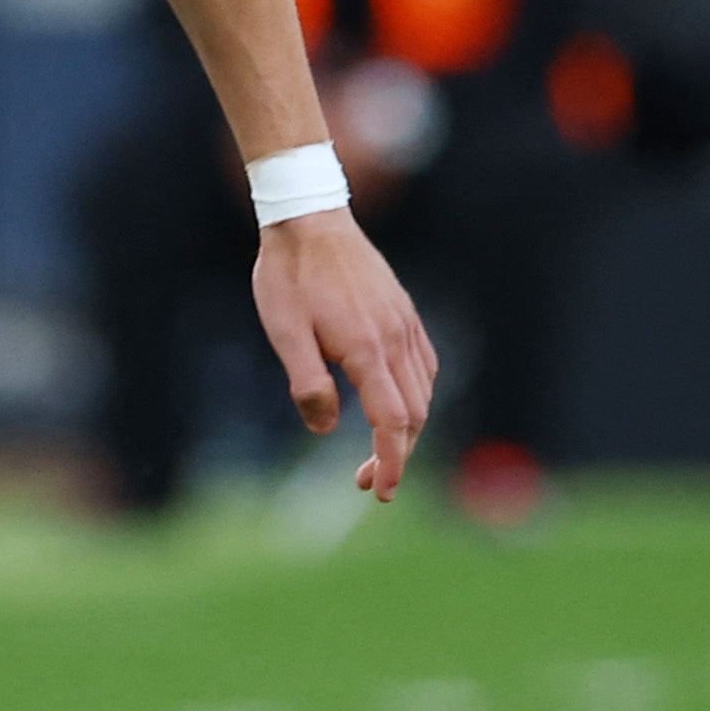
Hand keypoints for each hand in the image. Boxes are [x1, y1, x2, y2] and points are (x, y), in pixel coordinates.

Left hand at [251, 209, 435, 497]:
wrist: (309, 220)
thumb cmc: (288, 277)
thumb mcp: (284, 332)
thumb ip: (307, 383)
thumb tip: (324, 428)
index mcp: (367, 349)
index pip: (392, 422)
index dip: (390, 462)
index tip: (381, 491)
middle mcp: (396, 339)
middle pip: (415, 413)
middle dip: (397, 454)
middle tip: (366, 481)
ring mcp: (406, 324)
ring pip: (423, 391)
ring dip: (407, 428)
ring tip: (379, 450)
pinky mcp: (405, 312)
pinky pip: (425, 365)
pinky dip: (417, 395)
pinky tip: (396, 402)